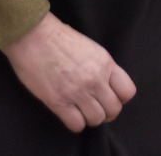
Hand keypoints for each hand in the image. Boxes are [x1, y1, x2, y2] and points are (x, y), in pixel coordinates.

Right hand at [2, 12, 137, 132]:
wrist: (32, 35)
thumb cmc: (57, 36)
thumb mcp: (89, 47)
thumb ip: (100, 66)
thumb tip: (105, 83)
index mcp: (105, 63)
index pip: (127, 92)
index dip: (120, 98)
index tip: (109, 97)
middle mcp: (95, 80)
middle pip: (114, 110)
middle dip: (105, 111)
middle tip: (93, 106)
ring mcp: (78, 92)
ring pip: (96, 119)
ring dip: (89, 117)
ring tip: (79, 109)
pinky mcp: (59, 102)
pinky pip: (77, 125)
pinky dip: (74, 122)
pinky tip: (68, 113)